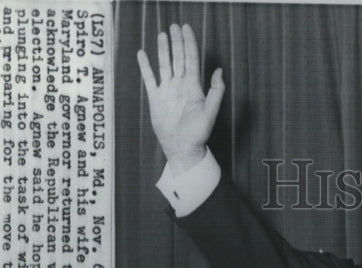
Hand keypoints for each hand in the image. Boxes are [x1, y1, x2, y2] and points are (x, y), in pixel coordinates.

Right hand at [137, 23, 223, 173]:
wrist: (182, 147)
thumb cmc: (198, 133)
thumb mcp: (210, 112)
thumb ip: (215, 91)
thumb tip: (219, 70)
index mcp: (193, 86)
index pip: (191, 59)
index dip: (189, 43)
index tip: (187, 28)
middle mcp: (180, 85)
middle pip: (178, 58)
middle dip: (177, 41)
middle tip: (175, 25)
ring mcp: (167, 90)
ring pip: (164, 64)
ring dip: (163, 49)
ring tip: (162, 34)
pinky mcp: (156, 98)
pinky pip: (149, 79)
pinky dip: (145, 66)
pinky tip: (142, 54)